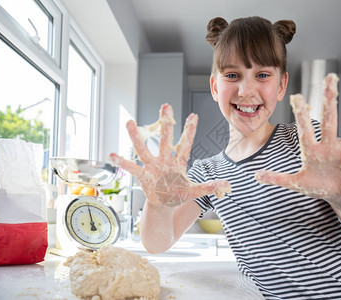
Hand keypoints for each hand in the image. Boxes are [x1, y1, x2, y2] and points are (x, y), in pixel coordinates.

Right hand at [110, 104, 230, 206]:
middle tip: (165, 106)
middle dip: (166, 124)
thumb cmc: (178, 194)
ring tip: (130, 122)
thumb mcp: (195, 192)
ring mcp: (152, 167)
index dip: (190, 131)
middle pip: (165, 140)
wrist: (163, 204)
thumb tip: (228, 185)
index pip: (185, 145)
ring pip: (144, 150)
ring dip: (137, 137)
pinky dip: (122, 162)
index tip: (194, 116)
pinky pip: (131, 168)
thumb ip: (209, 187)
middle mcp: (164, 161)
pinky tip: (112, 155)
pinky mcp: (143, 176)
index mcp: (178, 163)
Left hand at [255, 73, 340, 205]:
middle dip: (330, 99)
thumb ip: (277, 179)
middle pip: (329, 118)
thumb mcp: (295, 183)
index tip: (296, 97)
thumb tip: (255, 175)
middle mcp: (329, 144)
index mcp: (311, 150)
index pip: (305, 129)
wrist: (335, 194)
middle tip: (330, 77)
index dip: (301, 115)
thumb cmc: (316, 186)